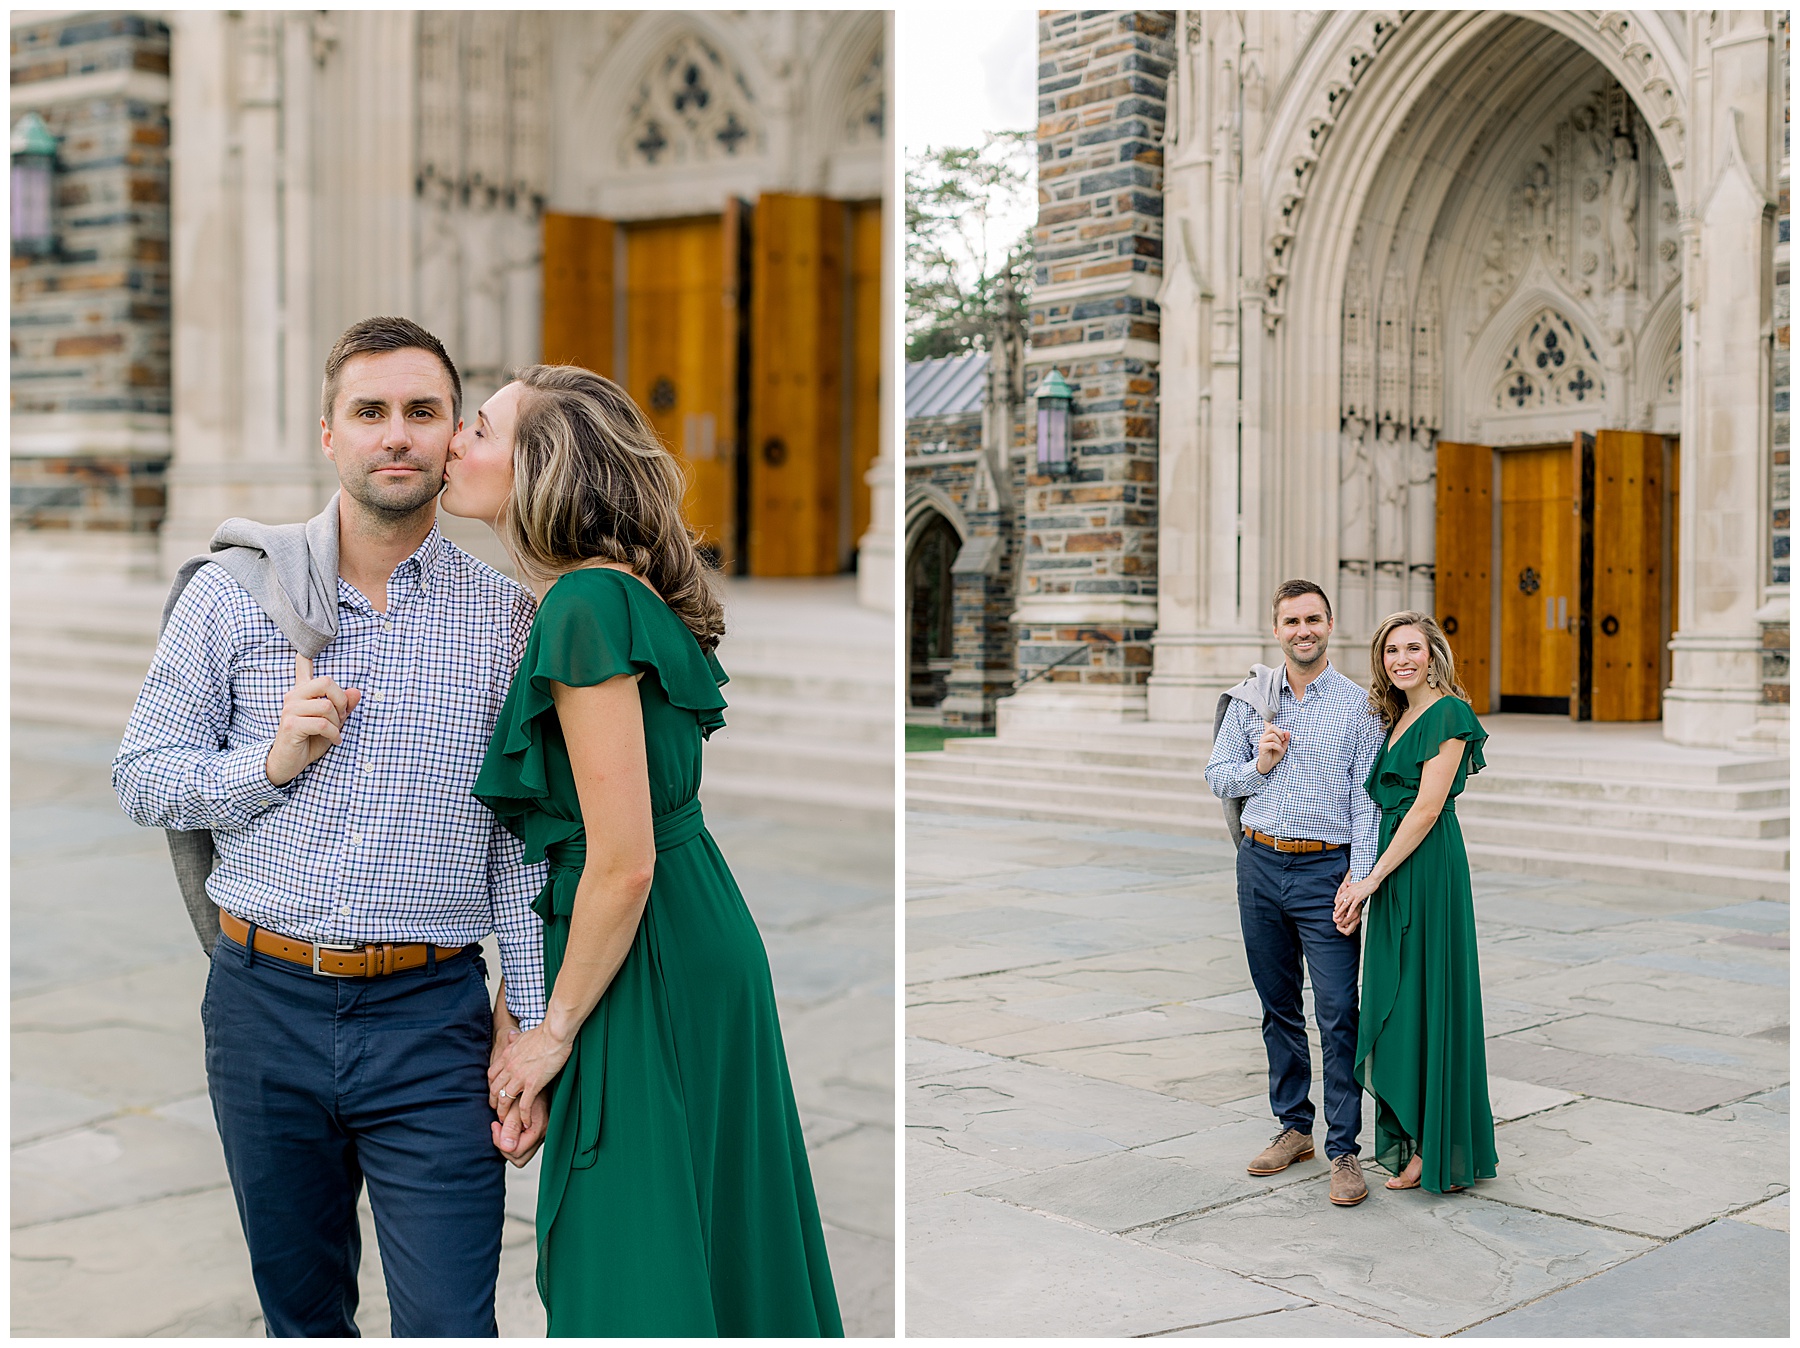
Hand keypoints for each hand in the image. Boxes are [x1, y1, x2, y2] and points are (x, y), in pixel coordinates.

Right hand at [265, 655, 360, 785]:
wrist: (290, 763)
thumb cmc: (310, 740)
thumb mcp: (332, 722)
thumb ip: (344, 706)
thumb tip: (356, 691)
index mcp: (302, 693)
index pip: (302, 667)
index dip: (304, 657)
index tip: (303, 649)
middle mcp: (293, 697)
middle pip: (326, 682)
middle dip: (341, 701)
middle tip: (342, 716)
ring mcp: (290, 710)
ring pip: (327, 706)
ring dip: (337, 722)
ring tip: (335, 732)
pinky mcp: (291, 725)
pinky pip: (322, 723)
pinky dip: (334, 734)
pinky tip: (334, 740)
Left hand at [489, 1022, 574, 1122]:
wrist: (554, 1034)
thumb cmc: (543, 1033)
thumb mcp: (522, 1035)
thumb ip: (514, 1039)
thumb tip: (510, 1035)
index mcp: (506, 1056)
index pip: (491, 1075)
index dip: (491, 1086)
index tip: (495, 1092)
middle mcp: (509, 1068)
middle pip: (495, 1090)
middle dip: (494, 1102)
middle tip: (497, 1110)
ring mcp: (519, 1077)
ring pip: (505, 1100)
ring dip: (504, 1112)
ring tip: (507, 1120)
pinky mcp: (532, 1084)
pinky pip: (524, 1105)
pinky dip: (523, 1116)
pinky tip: (526, 1122)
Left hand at [492, 1092, 548, 1166]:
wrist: (539, 1075)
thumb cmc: (528, 1089)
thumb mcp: (516, 1107)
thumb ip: (511, 1127)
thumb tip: (507, 1147)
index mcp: (538, 1131)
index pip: (515, 1152)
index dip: (500, 1141)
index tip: (495, 1124)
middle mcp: (542, 1136)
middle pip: (519, 1158)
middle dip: (504, 1146)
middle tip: (498, 1128)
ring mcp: (542, 1136)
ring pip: (522, 1154)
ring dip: (509, 1144)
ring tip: (503, 1128)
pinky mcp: (539, 1133)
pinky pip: (525, 1147)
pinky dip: (514, 1141)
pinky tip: (509, 1128)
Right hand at [1254, 722, 1291, 775]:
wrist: (1268, 765)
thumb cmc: (1274, 755)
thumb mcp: (1283, 747)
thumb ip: (1285, 740)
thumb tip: (1287, 732)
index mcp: (1268, 735)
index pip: (1267, 725)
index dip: (1267, 720)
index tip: (1266, 718)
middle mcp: (1264, 736)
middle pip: (1272, 727)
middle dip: (1280, 733)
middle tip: (1283, 740)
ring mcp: (1262, 741)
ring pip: (1273, 736)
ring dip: (1280, 742)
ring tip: (1281, 748)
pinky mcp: (1262, 747)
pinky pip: (1272, 744)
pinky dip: (1278, 747)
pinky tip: (1280, 751)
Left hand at [1333, 875, 1375, 934]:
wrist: (1372, 880)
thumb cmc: (1365, 882)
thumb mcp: (1355, 884)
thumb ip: (1350, 885)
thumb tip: (1347, 884)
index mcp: (1348, 889)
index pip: (1339, 897)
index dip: (1337, 904)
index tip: (1335, 909)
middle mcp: (1349, 892)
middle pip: (1340, 902)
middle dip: (1337, 909)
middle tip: (1334, 916)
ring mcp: (1353, 895)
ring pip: (1344, 904)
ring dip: (1340, 911)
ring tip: (1337, 917)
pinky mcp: (1358, 897)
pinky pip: (1353, 906)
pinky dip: (1350, 912)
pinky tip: (1348, 916)